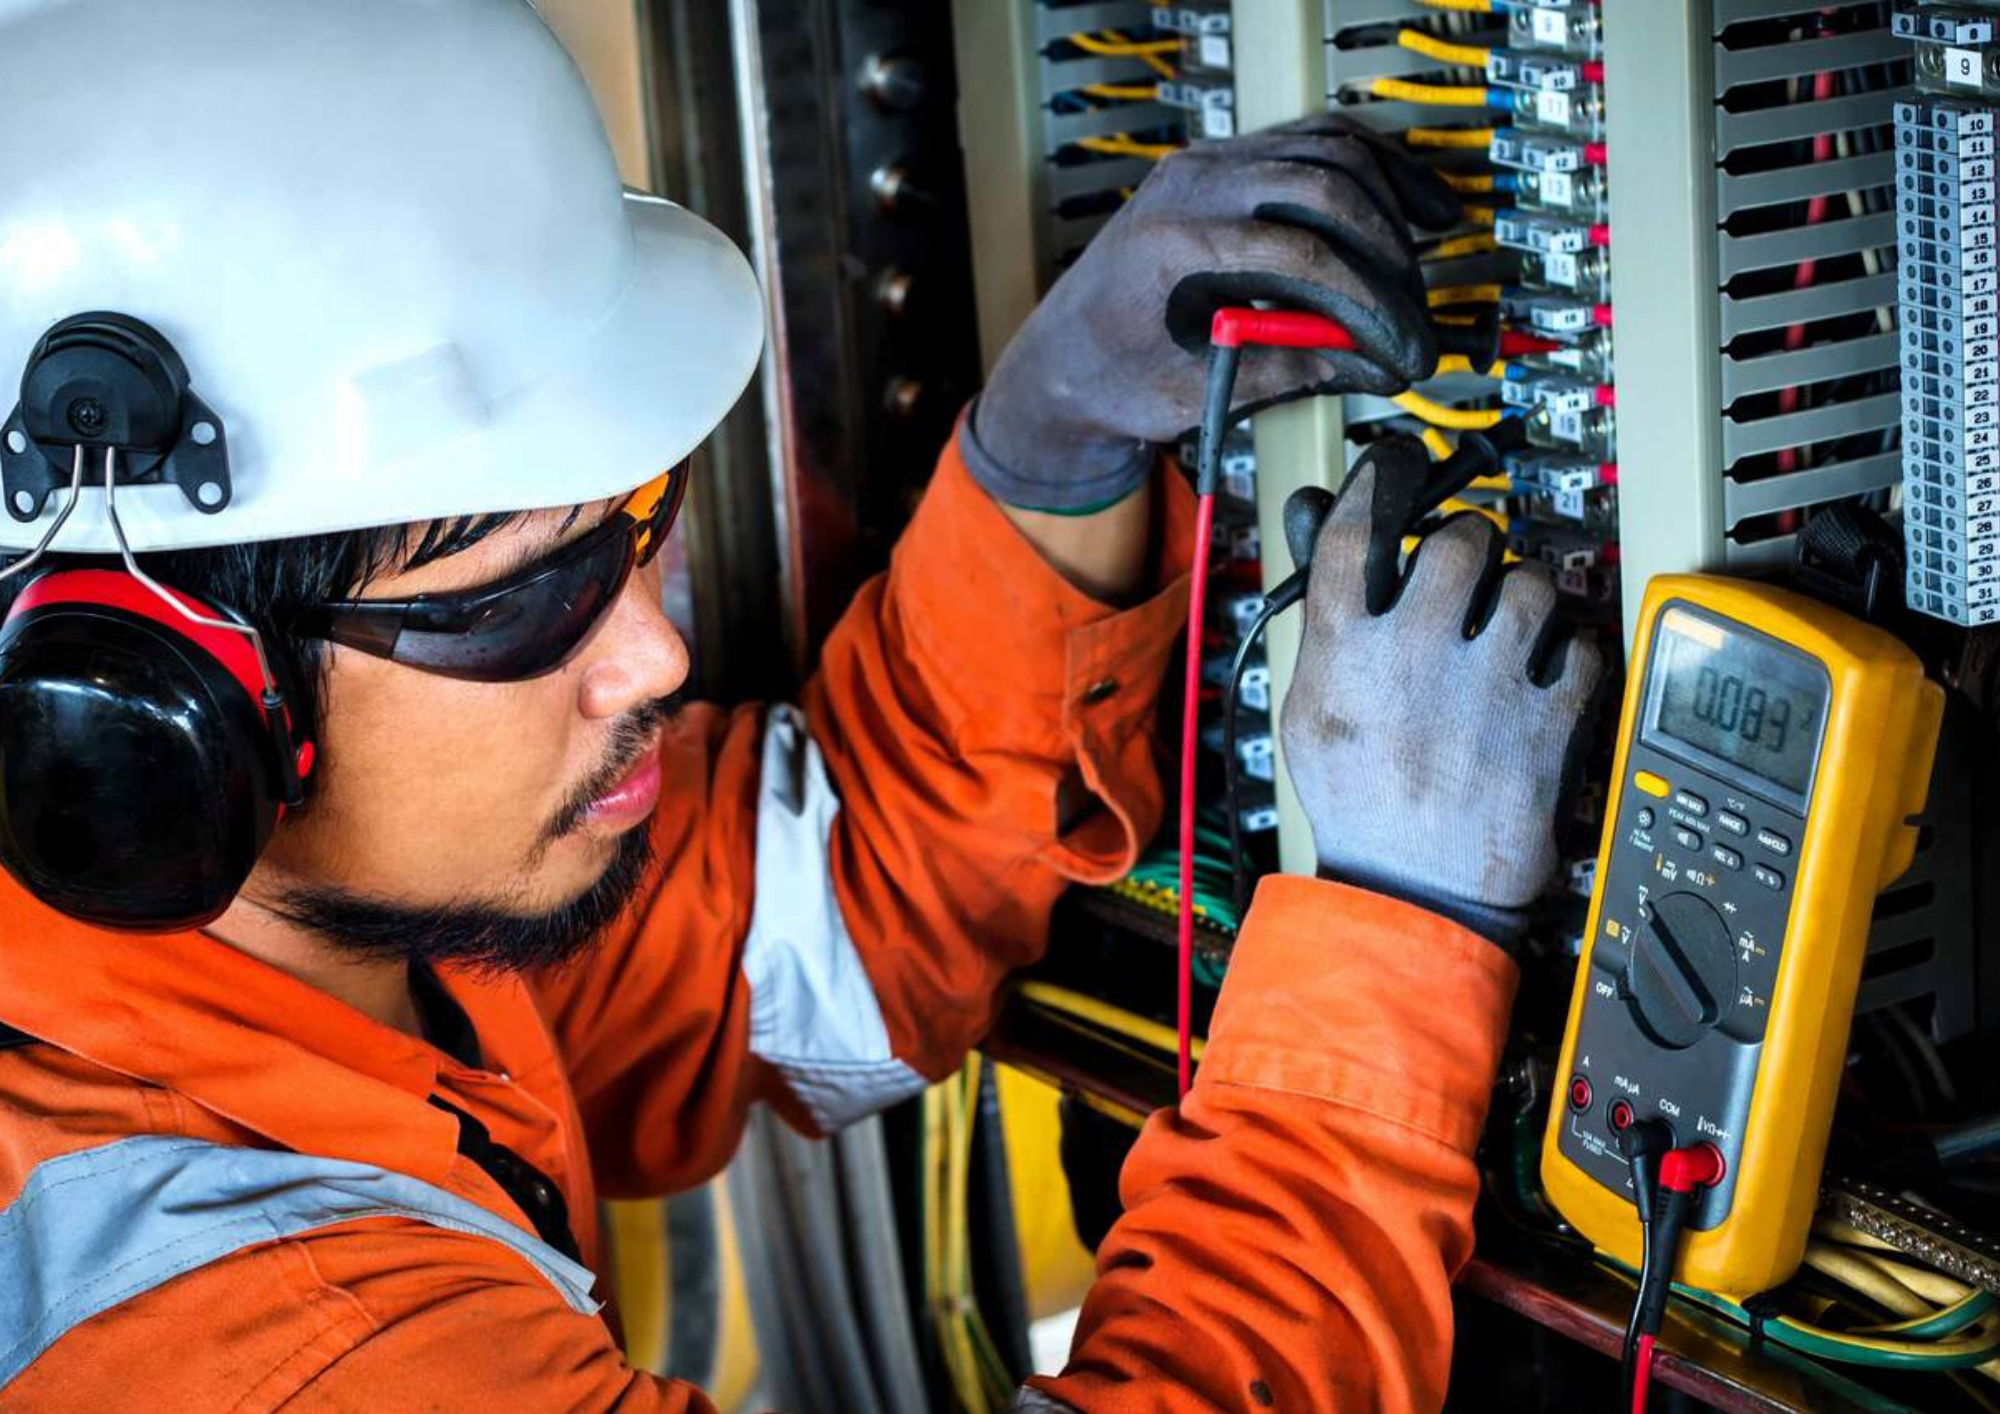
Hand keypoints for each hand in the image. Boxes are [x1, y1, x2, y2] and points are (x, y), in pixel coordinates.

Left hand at [964, 117, 1460, 512]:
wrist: (1065, 356)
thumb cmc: (1113, 375)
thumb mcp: (1197, 389)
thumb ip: (1286, 367)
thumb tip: (1373, 361)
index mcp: (1171, 242)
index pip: (1297, 249)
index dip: (1364, 298)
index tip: (1400, 340)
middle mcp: (1188, 185)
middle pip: (1323, 184)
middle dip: (1384, 249)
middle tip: (1413, 308)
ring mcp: (1207, 163)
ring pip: (1327, 147)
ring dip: (1388, 199)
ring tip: (1428, 250)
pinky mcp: (1227, 163)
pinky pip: (1312, 141)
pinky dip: (1369, 168)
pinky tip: (1408, 201)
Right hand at [1280, 436, 1605, 943]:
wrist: (1416, 894)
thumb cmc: (1360, 804)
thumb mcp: (1309, 708)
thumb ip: (1322, 615)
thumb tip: (1317, 523)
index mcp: (1346, 652)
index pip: (1358, 524)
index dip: (1380, 477)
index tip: (1396, 466)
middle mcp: (1417, 656)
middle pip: (1461, 537)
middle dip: (1468, 545)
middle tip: (1464, 571)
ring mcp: (1489, 687)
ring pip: (1531, 582)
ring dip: (1524, 598)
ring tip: (1508, 630)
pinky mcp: (1549, 721)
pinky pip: (1584, 645)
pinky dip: (1572, 653)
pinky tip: (1546, 674)